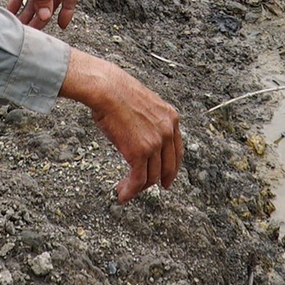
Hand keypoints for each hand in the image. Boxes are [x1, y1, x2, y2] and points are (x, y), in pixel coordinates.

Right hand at [60, 51, 180, 202]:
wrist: (107, 89)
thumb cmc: (117, 91)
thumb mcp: (144, 103)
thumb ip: (149, 120)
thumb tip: (140, 133)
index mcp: (171, 118)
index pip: (177, 150)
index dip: (171, 167)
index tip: (166, 178)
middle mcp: (167, 132)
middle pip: (167, 166)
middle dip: (158, 181)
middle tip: (147, 188)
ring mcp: (155, 143)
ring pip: (152, 176)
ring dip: (138, 188)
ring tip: (125, 191)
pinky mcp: (139, 153)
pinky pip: (138, 179)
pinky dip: (131, 191)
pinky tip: (123, 195)